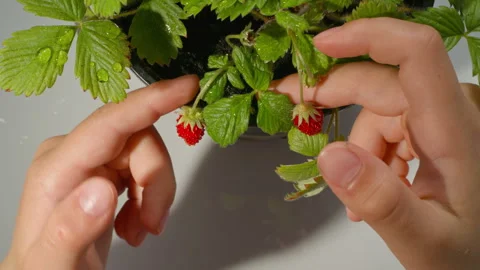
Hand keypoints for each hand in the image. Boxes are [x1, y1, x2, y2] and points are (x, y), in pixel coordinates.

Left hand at [0, 75, 198, 269]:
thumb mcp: (53, 264)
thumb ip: (70, 228)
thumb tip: (101, 189)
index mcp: (57, 167)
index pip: (110, 123)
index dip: (151, 102)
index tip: (186, 87)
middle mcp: (75, 154)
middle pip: (139, 141)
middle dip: (157, 181)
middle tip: (154, 221)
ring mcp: (92, 161)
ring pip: (148, 156)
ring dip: (155, 195)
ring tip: (140, 229)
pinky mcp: (106, 171)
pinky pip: (146, 170)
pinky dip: (150, 200)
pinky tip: (134, 224)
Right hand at [272, 18, 479, 269]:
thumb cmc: (467, 255)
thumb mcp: (425, 240)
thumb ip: (381, 201)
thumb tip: (329, 155)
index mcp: (454, 128)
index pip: (416, 54)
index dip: (368, 36)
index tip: (319, 46)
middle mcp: (448, 114)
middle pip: (380, 82)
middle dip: (332, 94)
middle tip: (290, 107)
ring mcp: (439, 124)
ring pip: (377, 111)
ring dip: (355, 147)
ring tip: (353, 197)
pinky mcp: (430, 136)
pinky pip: (386, 129)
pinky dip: (368, 156)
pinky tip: (371, 190)